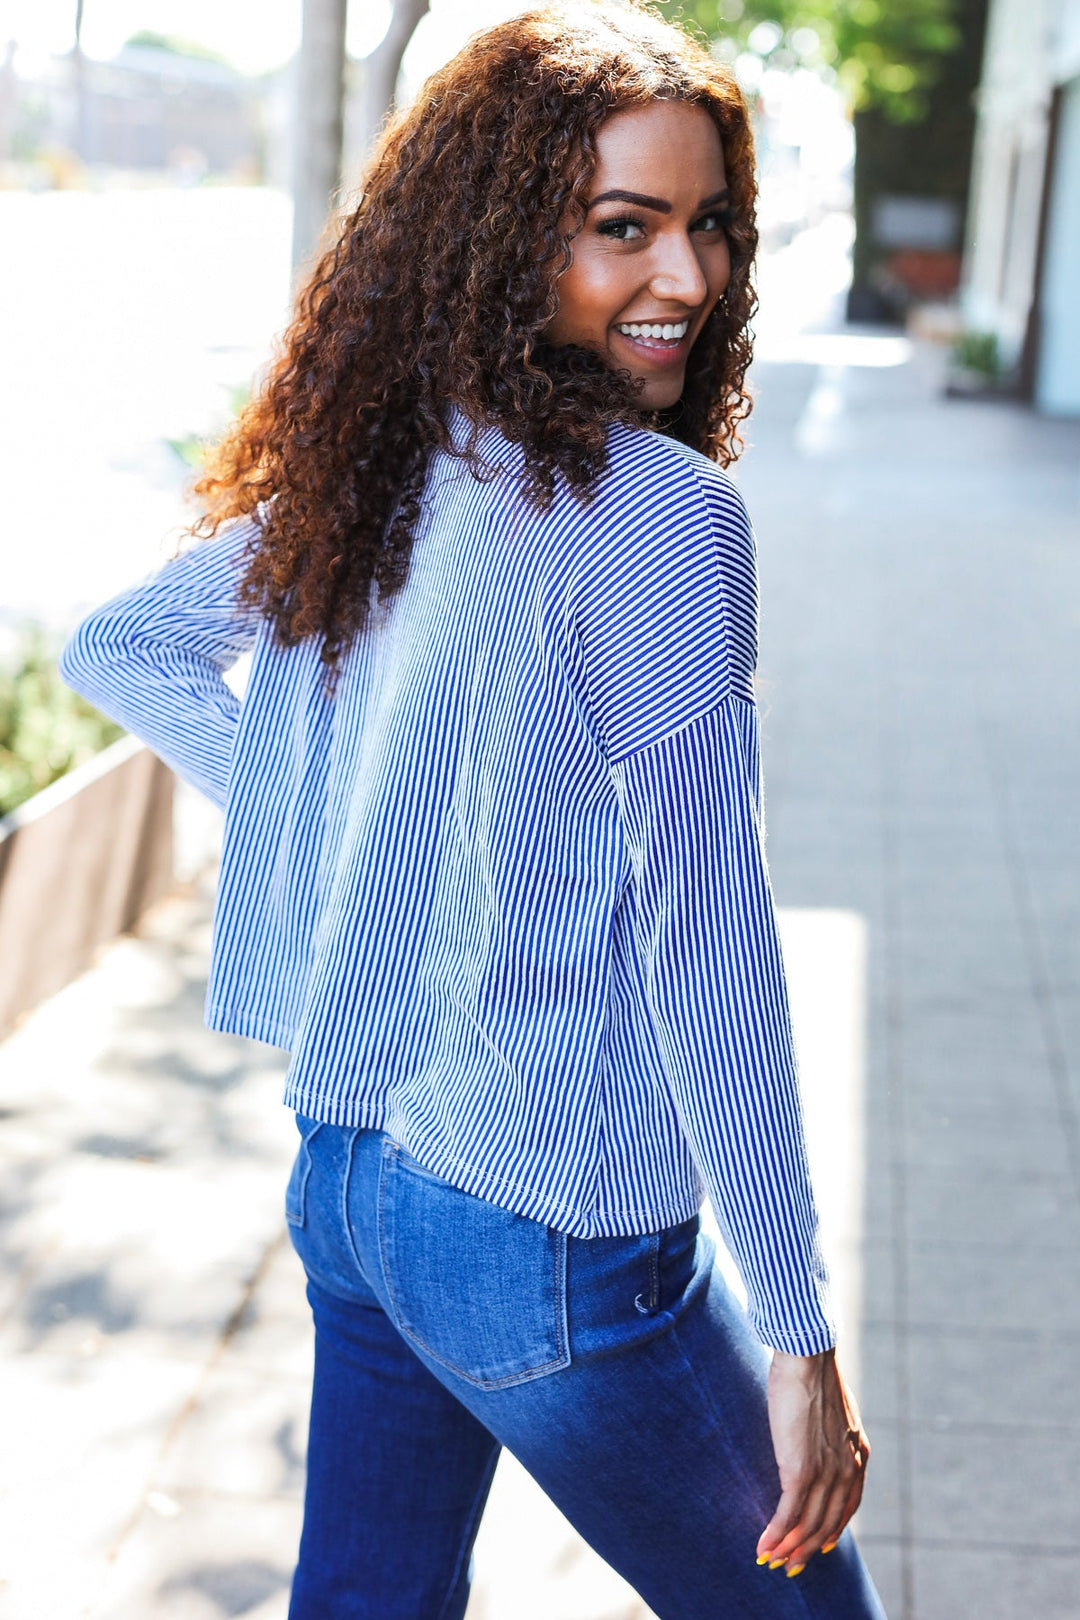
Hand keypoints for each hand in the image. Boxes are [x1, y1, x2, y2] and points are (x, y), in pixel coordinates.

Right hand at [754, 1346, 869, 1576]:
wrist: (808, 1356)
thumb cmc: (813, 1371)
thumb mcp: (833, 1408)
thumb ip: (833, 1431)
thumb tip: (817, 1433)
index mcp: (858, 1455)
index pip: (848, 1508)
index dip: (832, 1531)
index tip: (819, 1546)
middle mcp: (847, 1470)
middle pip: (828, 1525)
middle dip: (807, 1550)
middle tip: (790, 1565)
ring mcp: (825, 1473)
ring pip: (808, 1526)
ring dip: (788, 1549)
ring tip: (771, 1561)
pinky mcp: (800, 1471)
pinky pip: (788, 1514)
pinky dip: (775, 1535)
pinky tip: (763, 1547)